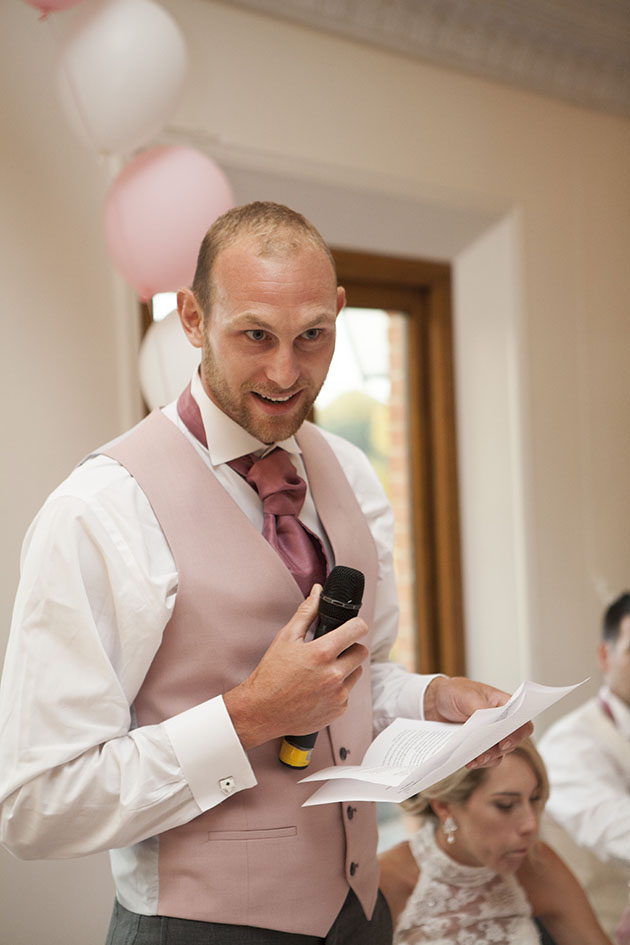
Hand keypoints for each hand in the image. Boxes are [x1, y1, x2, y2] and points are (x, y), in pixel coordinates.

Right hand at [224, 584, 368, 750]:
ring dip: (346, 668)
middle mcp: (334, 675)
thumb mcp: (286, 638)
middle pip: (362, 651)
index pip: (358, 629)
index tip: (351, 626)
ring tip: (323, 669)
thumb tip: (318, 591)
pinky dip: (339, 688)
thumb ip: (306, 612)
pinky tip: (320, 688)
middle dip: (350, 647)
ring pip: (357, 672)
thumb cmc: (271, 674)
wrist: (262, 710)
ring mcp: (338, 695)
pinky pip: (348, 692)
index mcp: (322, 653)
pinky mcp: (339, 710)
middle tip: (333, 650)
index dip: (356, 624)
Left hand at [423, 676, 533, 767]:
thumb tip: (491, 723)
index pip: (522, 722)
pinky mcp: (476, 746)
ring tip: (475, 759)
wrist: (432, 702)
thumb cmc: (453, 692)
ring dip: (488, 758)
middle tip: (486, 752)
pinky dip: (477, 761)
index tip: (504, 742)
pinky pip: (483, 759)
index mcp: (502, 705)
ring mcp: (488, 736)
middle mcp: (499, 723)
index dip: (518, 734)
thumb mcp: (468, 695)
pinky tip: (468, 761)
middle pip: (511, 742)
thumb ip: (481, 708)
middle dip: (499, 749)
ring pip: (498, 754)